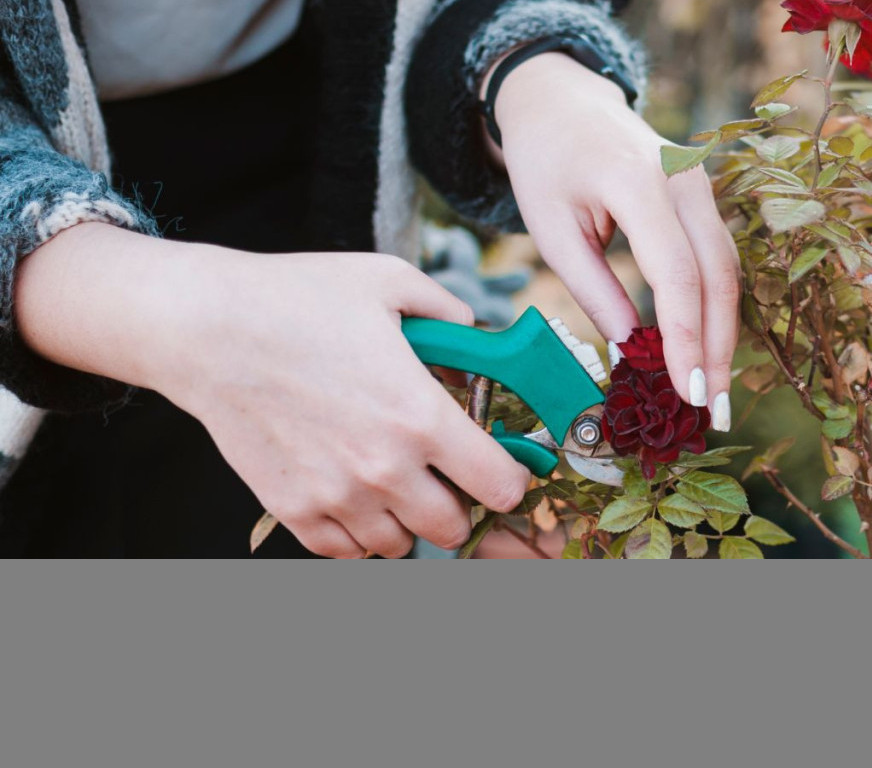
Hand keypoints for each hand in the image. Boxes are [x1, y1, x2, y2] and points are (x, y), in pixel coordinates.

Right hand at [17, 224, 532, 557]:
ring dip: (407, 520)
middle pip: (454, 528)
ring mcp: (335, 495)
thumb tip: (476, 335)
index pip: (500, 486)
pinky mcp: (292, 509)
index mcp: (420, 416)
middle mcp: (383, 467)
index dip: (510, 477)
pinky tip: (353, 494)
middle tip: (445, 474)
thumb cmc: (296, 299)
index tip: (500, 464)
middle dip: (460, 503)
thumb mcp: (390, 282)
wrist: (205, 328)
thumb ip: (450, 313)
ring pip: (400, 546)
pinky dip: (357, 532)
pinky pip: (345, 551)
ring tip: (394, 481)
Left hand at [492, 53, 740, 430]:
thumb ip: (595, 292)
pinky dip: (715, 307)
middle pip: (718, 277)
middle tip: (712, 413)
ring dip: (722, 335)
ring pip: (728, 270)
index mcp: (637, 182)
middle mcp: (684, 178)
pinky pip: (719, 257)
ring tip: (711, 394)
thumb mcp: (553, 231)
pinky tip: (706, 350)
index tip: (686, 394)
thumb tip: (634, 353)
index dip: (686, 340)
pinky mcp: (703, 195)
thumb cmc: (546, 164)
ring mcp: (701, 183)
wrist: (561, 101)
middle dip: (716, 350)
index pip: (676, 274)